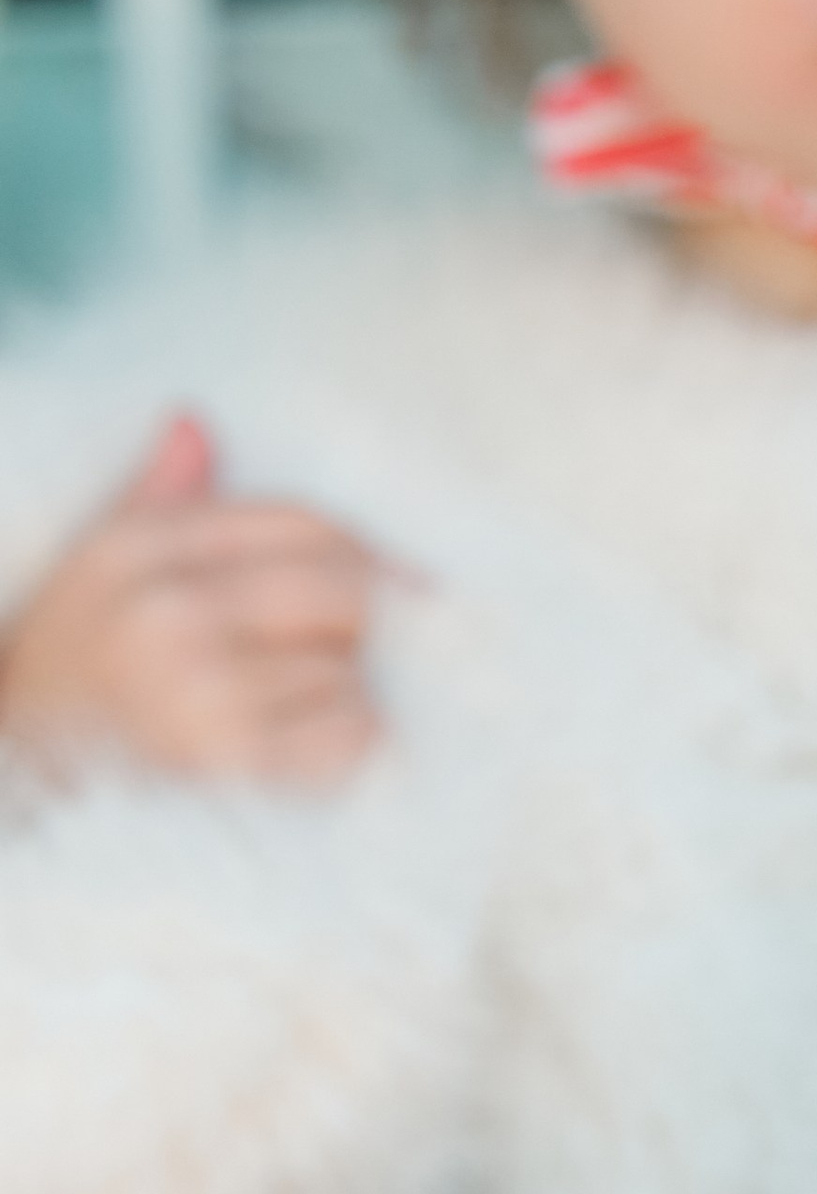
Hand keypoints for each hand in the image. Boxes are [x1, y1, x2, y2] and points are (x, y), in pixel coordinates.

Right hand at [0, 414, 389, 788]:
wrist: (14, 769)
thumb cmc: (72, 666)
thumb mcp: (96, 569)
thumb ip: (156, 496)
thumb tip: (194, 423)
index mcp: (140, 552)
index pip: (303, 523)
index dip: (366, 548)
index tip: (401, 578)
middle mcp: (168, 616)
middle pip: (342, 589)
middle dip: (359, 620)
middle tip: (339, 646)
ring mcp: (199, 694)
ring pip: (349, 667)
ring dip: (347, 688)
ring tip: (297, 705)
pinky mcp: (231, 767)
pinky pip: (350, 735)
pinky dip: (350, 742)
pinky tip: (308, 747)